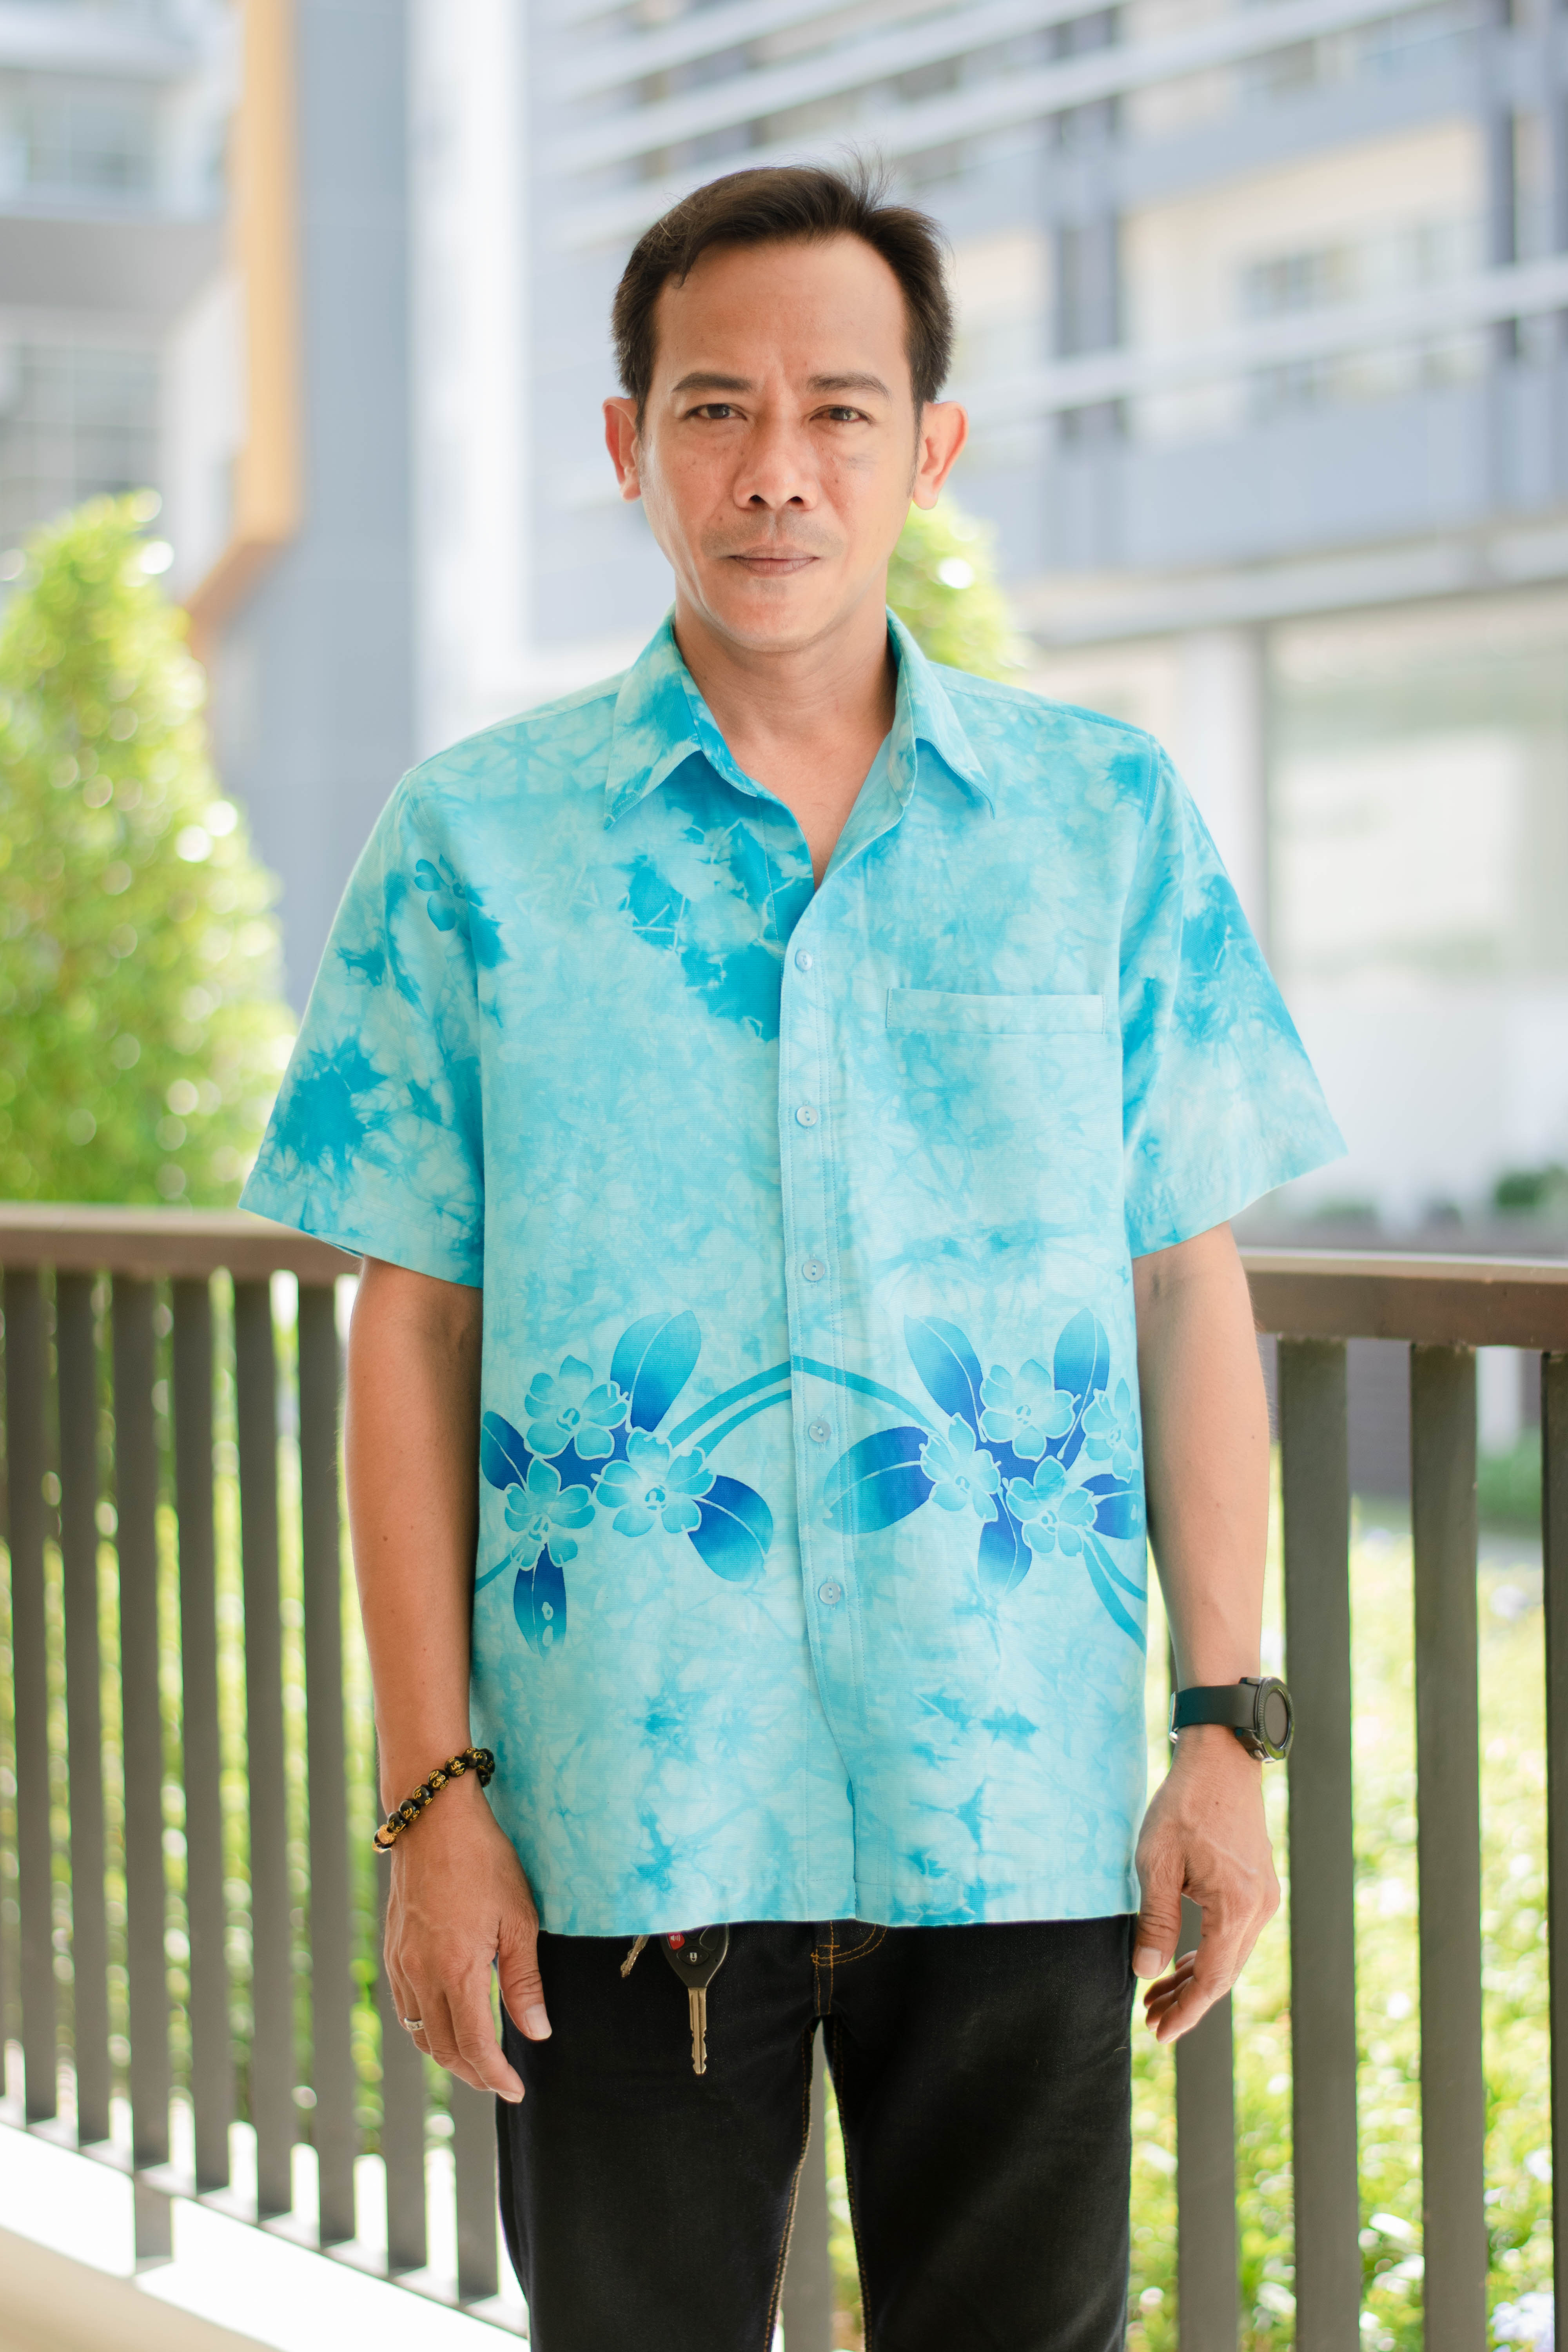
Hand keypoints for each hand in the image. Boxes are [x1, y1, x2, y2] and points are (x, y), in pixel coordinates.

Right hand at [383, 1774, 548, 2098]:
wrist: (433, 1819)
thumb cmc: (484, 1862)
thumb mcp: (519, 1918)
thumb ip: (524, 1981)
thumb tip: (536, 2032)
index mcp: (456, 1971)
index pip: (475, 2047)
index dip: (496, 2076)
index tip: (516, 2090)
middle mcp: (421, 1975)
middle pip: (444, 2049)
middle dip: (473, 2074)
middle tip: (500, 2081)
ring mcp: (401, 1964)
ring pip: (419, 2033)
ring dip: (448, 2055)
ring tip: (478, 2060)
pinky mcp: (393, 1951)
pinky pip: (406, 2007)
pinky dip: (426, 2028)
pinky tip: (447, 2022)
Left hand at [1132, 1725, 1278, 2042]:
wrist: (1221, 1762)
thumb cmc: (1184, 1806)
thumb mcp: (1156, 1861)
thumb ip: (1154, 1920)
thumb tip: (1146, 1971)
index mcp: (1236, 1907)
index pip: (1213, 1979)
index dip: (1186, 2011)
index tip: (1159, 2034)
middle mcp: (1258, 1909)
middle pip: (1224, 1974)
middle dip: (1187, 2001)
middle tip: (1150, 2020)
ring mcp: (1262, 1898)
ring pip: (1229, 1957)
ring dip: (1195, 1978)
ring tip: (1157, 1995)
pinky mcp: (1257, 1887)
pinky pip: (1234, 1935)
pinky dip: (1208, 1953)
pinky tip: (1182, 1961)